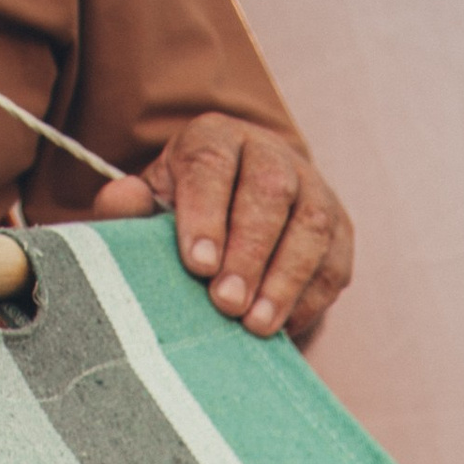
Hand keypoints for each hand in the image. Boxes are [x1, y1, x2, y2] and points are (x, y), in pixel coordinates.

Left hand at [93, 116, 353, 343]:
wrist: (240, 217)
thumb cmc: (188, 218)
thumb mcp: (152, 207)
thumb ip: (130, 208)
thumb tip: (122, 199)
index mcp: (216, 138)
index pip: (212, 164)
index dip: (206, 213)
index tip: (197, 264)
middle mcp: (270, 153)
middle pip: (270, 192)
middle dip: (249, 252)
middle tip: (226, 303)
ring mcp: (313, 191)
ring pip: (311, 227)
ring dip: (284, 280)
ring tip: (256, 325)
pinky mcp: (341, 232)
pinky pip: (333, 265)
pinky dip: (309, 299)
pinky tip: (281, 326)